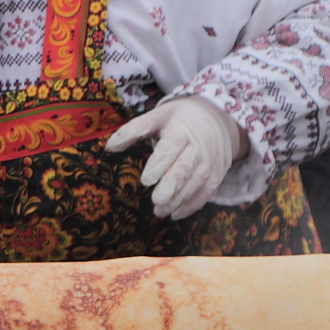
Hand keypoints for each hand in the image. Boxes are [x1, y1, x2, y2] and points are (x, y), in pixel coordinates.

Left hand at [105, 97, 244, 221]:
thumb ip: (134, 130)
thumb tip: (110, 147)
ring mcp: (210, 162)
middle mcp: (198, 148)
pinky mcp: (217, 174)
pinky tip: (176, 213)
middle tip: (156, 201)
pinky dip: (192, 205)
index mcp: (181, 131)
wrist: (219, 118)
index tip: (146, 180)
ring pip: (196, 183)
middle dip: (171, 186)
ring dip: (179, 200)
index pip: (171, 149)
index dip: (159, 165)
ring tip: (160, 211)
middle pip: (185, 169)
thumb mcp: (158, 116)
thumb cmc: (181, 119)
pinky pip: (206, 192)